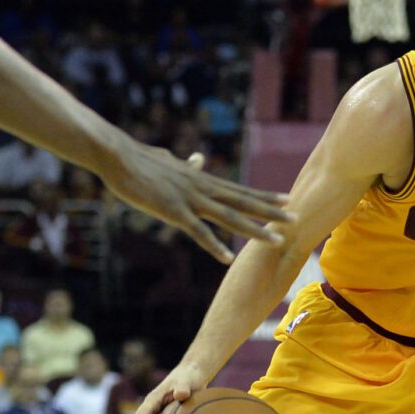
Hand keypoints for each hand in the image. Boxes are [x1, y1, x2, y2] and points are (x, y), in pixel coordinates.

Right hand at [101, 145, 288, 265]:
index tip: (286, 200)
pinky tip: (226, 258)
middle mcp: (202, 188)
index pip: (239, 190)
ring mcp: (190, 200)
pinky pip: (197, 232)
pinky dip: (213, 245)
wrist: (118, 155)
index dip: (263, 197)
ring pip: (229, 217)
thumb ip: (187, 165)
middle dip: (270, 212)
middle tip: (297, 218)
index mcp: (202, 179)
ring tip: (277, 240)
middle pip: (243, 202)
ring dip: (254, 230)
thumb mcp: (170, 162)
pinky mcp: (173, 210)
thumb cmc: (140, 160)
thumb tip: (199, 159)